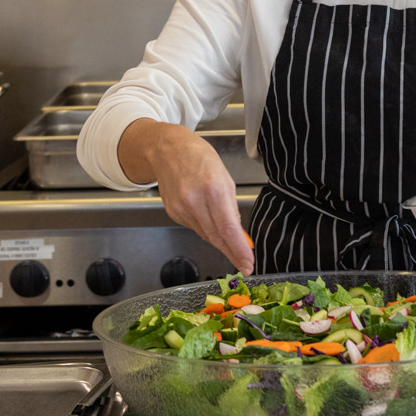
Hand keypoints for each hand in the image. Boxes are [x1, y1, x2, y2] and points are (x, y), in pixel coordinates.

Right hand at [119, 119, 254, 272]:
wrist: (167, 149)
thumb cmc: (199, 157)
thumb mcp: (225, 177)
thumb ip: (231, 206)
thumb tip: (238, 232)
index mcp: (212, 189)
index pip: (228, 229)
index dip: (239, 250)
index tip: (248, 264)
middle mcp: (194, 201)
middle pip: (216, 237)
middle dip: (232, 253)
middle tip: (245, 266)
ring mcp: (181, 209)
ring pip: (205, 235)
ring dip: (220, 241)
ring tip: (231, 243)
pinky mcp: (172, 212)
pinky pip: (194, 228)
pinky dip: (206, 229)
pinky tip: (210, 222)